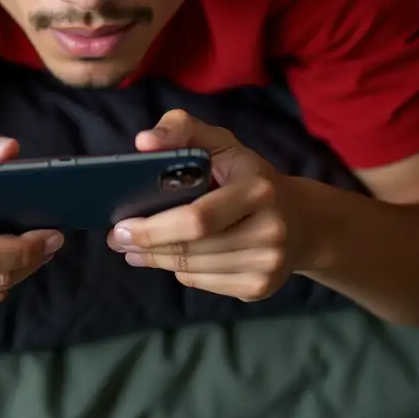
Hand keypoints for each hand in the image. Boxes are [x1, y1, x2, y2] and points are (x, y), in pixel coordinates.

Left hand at [107, 110, 307, 301]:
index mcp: (258, 189)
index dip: (155, 226)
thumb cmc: (247, 175)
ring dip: (156, 260)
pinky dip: (181, 271)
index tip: (120, 225)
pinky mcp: (260, 288)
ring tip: (134, 249)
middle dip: (147, 244)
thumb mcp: (221, 142)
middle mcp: (269, 231)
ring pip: (193, 270)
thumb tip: (143, 142)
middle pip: (192, 248)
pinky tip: (170, 258)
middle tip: (117, 239)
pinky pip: (204, 283)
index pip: (199, 218)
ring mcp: (268, 265)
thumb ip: (181, 129)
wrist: (302, 220)